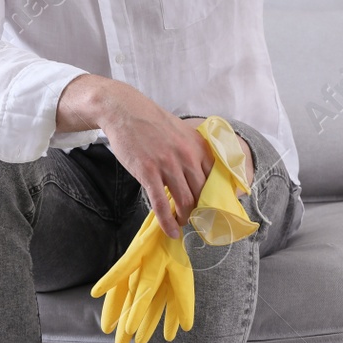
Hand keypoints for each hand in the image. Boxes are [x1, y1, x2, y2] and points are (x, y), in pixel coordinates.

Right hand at [93, 82, 212, 237]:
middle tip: (199, 220)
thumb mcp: (182, 132)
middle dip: (202, 211)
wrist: (125, 111)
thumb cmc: (153, 123)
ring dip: (186, 218)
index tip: (214, 208)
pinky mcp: (148, 172)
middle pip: (202, 193)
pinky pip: (161, 203)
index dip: (216, 197)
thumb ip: (195, 151)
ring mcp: (168, 165)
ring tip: (184, 223)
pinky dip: (168, 222)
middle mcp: (187, 156)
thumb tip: (204, 173)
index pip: (216, 178)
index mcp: (198, 147)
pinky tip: (171, 231)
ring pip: (185, 201)